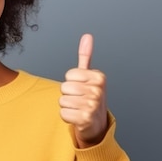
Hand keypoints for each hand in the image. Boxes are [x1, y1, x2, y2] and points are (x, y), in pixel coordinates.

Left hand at [59, 33, 107, 147]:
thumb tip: (87, 37)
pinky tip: (77, 118)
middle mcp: (98, 90)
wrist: (97, 124)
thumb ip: (86, 56)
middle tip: (79, 100)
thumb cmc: (90, 98)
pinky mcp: (85, 118)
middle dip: (68, 95)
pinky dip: (67, 117)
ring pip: (62, 100)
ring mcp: (93, 105)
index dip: (72, 82)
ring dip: (67, 106)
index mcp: (99, 77)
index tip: (82, 88)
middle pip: (64, 87)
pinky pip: (63, 113)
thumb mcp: (89, 76)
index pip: (69, 75)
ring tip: (78, 108)